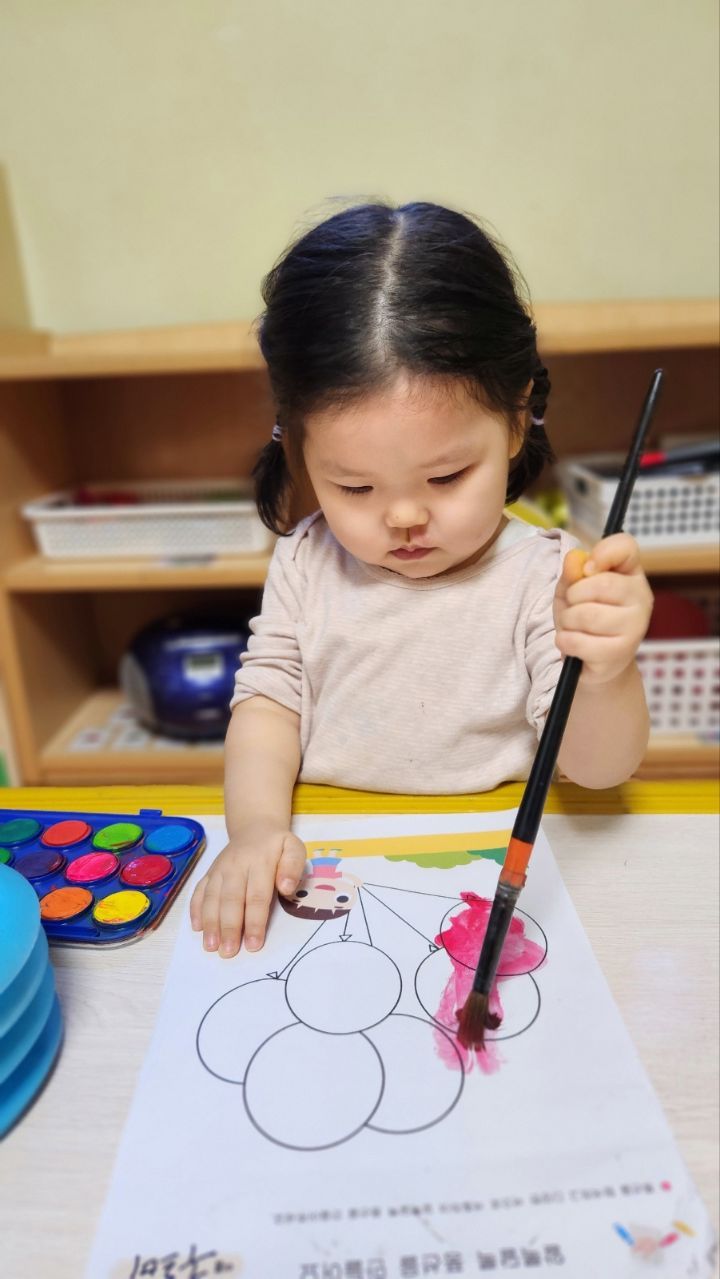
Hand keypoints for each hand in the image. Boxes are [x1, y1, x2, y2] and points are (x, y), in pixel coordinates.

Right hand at [190, 822, 306, 957]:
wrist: (254, 827)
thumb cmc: (277, 846)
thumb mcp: (294, 848)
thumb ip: (293, 866)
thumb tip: (286, 888)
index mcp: (259, 862)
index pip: (256, 896)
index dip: (254, 922)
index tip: (253, 945)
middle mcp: (235, 866)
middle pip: (231, 900)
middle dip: (229, 928)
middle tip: (228, 952)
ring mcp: (219, 869)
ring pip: (212, 898)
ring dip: (210, 923)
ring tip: (210, 946)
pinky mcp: (209, 872)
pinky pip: (199, 891)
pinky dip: (196, 910)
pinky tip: (197, 928)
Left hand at [553, 534, 652, 685]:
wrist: (596, 663)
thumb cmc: (585, 620)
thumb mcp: (572, 591)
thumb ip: (572, 573)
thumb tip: (574, 560)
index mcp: (631, 574)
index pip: (626, 546)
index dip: (602, 552)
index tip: (587, 569)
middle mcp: (641, 597)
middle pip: (601, 584)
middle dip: (573, 596)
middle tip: (573, 607)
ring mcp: (635, 627)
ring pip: (586, 615)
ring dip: (567, 622)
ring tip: (572, 628)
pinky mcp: (620, 653)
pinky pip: (578, 641)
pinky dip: (565, 642)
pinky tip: (573, 645)